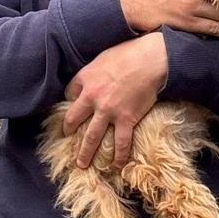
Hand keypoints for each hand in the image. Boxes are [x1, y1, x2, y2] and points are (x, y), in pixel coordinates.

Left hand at [63, 34, 168, 168]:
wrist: (151, 60)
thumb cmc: (129, 53)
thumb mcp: (103, 56)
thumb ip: (94, 69)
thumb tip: (94, 75)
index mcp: (86, 79)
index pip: (69, 93)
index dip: (70, 101)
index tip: (73, 106)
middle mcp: (92, 98)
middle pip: (74, 119)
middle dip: (69, 130)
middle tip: (67, 139)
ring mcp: (108, 111)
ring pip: (92, 137)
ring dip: (85, 153)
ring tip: (82, 164)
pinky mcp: (126, 119)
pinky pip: (121, 142)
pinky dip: (119, 156)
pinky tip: (117, 165)